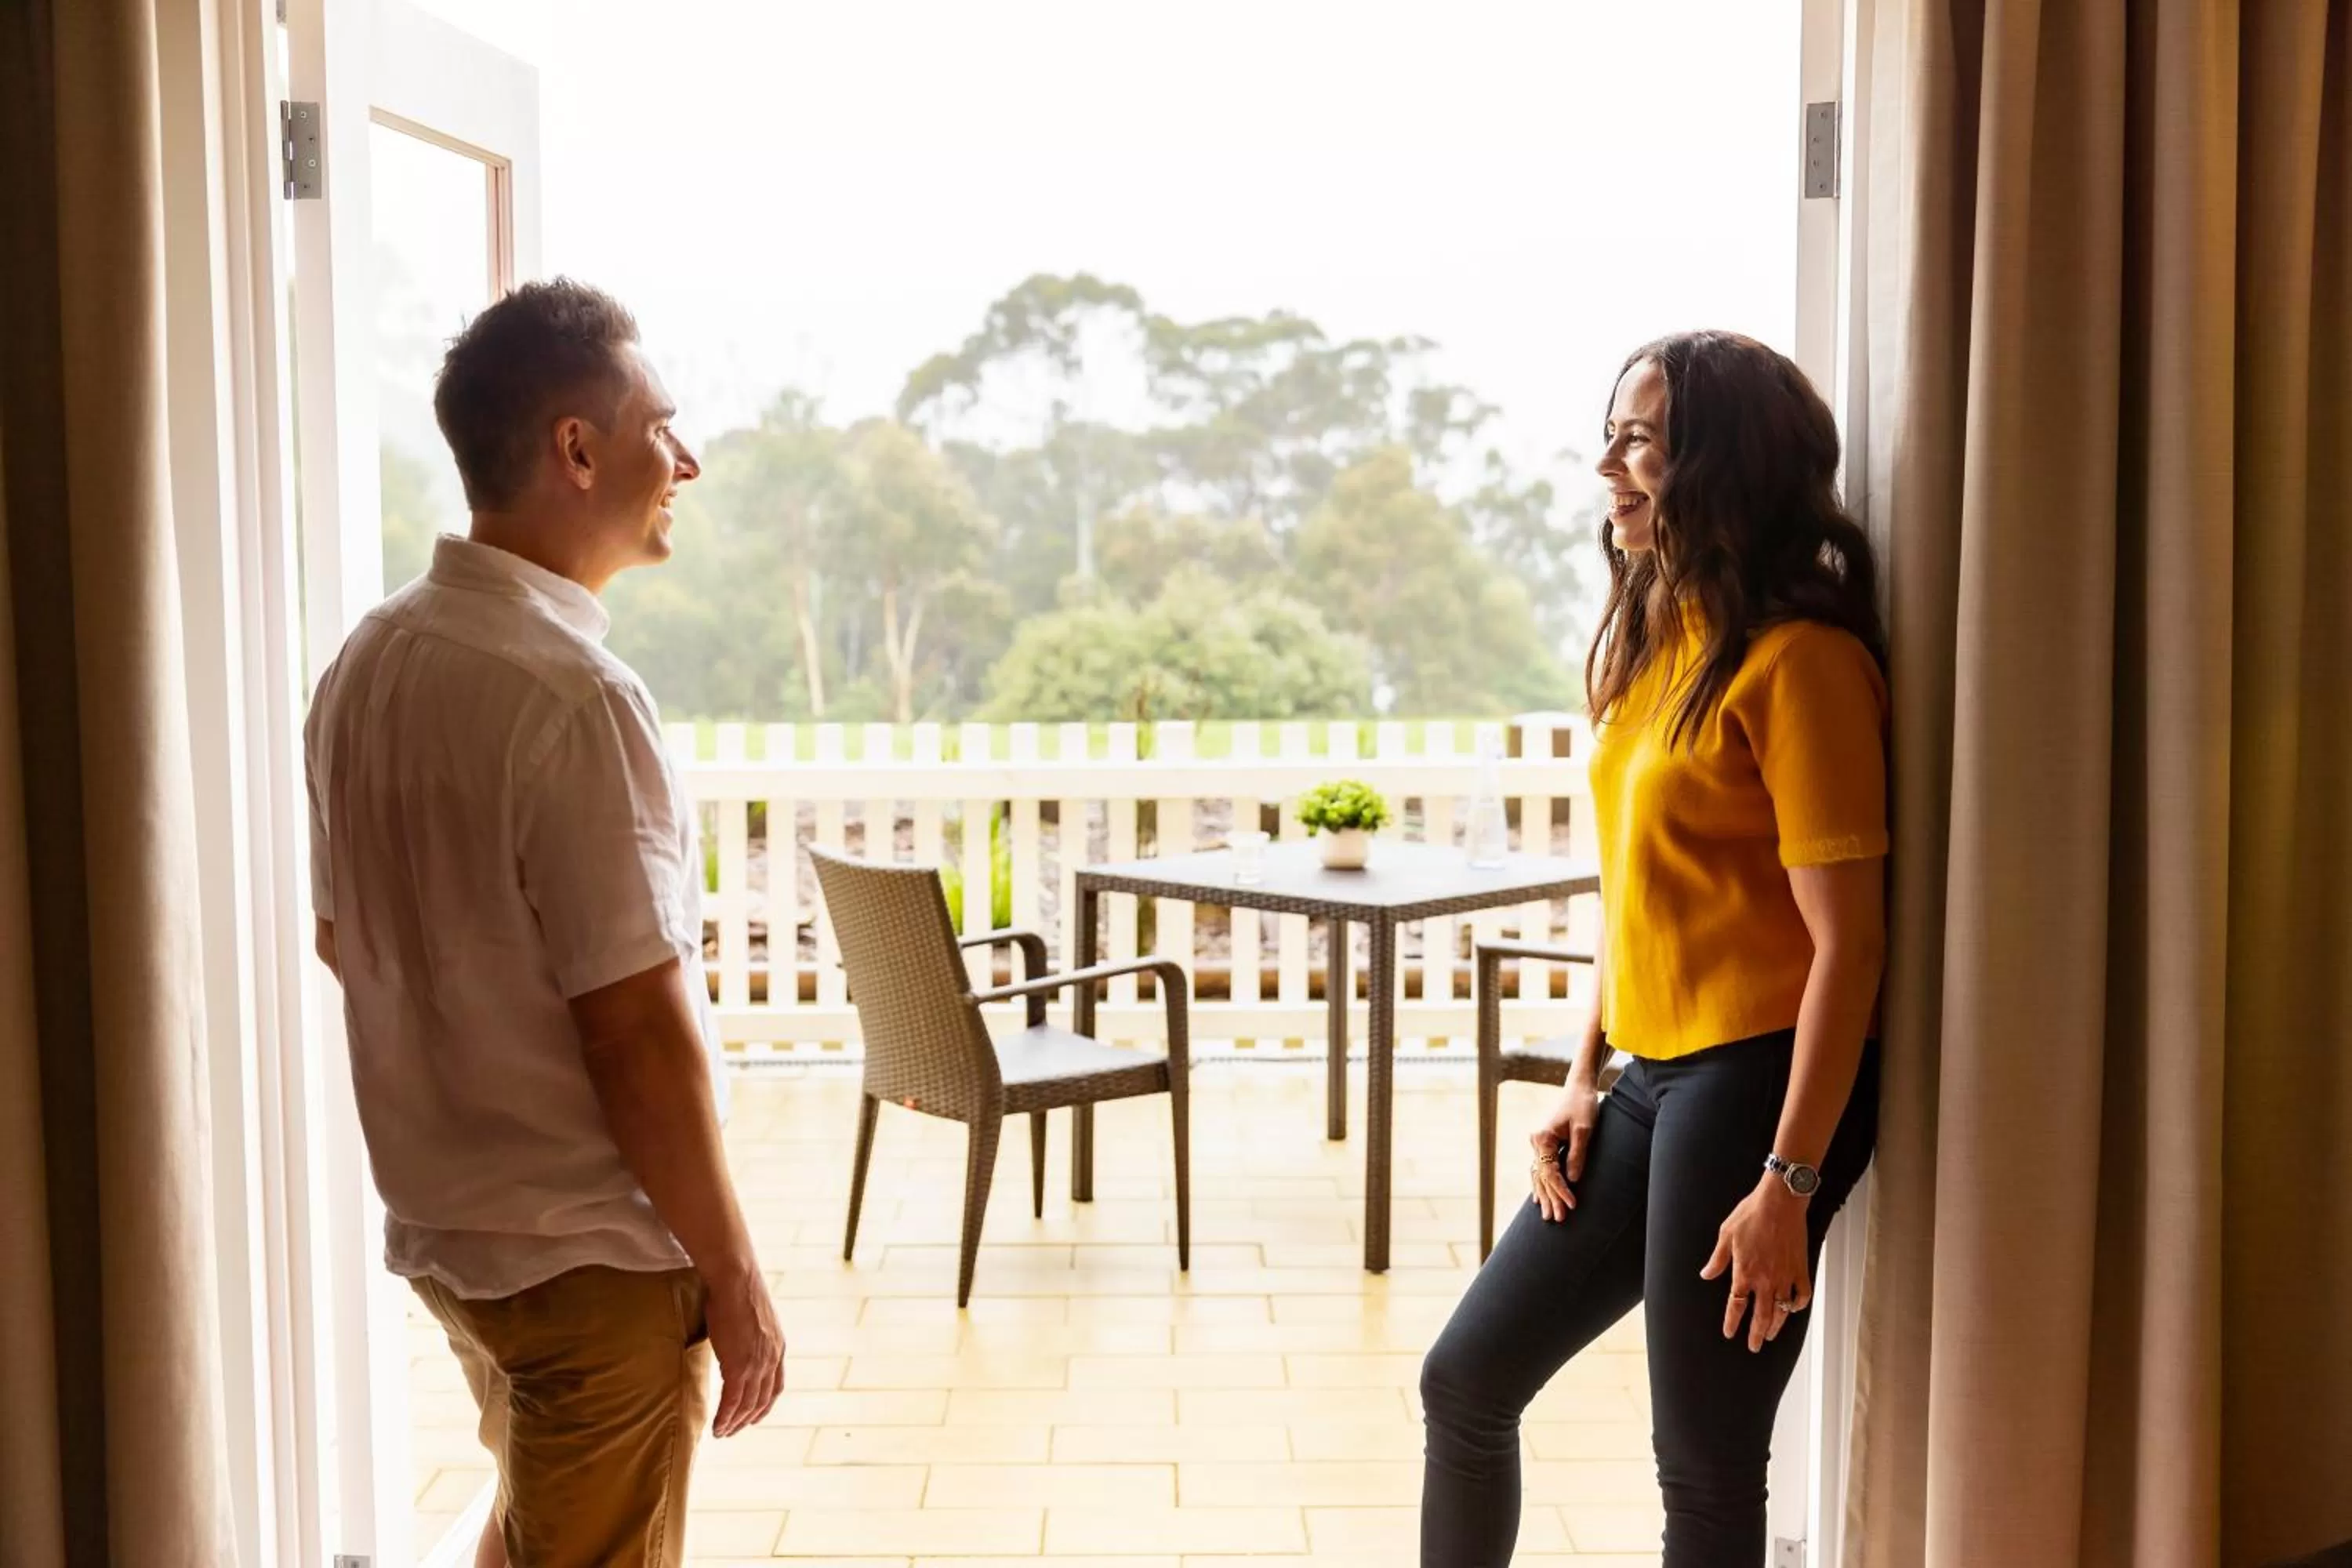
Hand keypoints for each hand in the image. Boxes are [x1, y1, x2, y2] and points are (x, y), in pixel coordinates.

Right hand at [702, 1266, 785, 1436]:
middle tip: (732, 1431)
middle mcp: (771, 1360)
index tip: (752, 1416)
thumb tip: (736, 1342)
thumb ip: (750, 1337)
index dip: (764, 1405)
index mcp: (778, 1348)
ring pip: (747, 1405)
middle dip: (747, 1419)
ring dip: (734, 1423)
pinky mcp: (739, 1367)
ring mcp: (756, 1365)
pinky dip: (725, 1417)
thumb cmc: (737, 1292)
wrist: (736, 1281)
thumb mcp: (753, 1319)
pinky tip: (717, 1427)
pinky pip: (732, 1401)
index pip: (775, 1387)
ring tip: (721, 1433)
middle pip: (761, 1400)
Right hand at [1528, 1069, 1601, 1222]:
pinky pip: (1540, 1168)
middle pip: (1541, 1177)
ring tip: (1548, 1216)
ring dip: (1544, 1195)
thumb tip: (1572, 1180)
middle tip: (1559, 1219)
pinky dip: (1540, 1184)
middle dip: (1551, 1198)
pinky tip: (1538, 1198)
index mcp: (1542, 1138)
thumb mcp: (1584, 1131)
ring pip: (1538, 1174)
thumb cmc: (1583, 1106)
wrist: (1579, 1087)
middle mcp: (1536, 1141)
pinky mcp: (1545, 1143)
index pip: (1550, 1172)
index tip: (1572, 1205)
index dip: (1560, 1191)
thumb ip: (1577, 1155)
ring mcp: (1538, 1143)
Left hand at [1700, 1176, 1813, 1352]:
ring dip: (1776, 1325)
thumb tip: (1706, 1275)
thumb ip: (1717, 1259)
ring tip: (1771, 1335)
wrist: (1780, 1201)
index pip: (1736, 1306)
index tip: (1730, 1333)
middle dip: (1756, 1334)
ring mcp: (1785, 1276)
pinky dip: (1798, 1305)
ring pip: (1782, 1310)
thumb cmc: (1751, 1214)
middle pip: (1761, 1316)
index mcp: (1744, 1272)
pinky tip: (1793, 1309)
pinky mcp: (1801, 1269)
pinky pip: (1802, 1294)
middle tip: (1754, 1347)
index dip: (1732, 1322)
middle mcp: (1766, 1280)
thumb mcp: (1726, 1234)